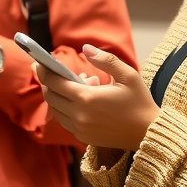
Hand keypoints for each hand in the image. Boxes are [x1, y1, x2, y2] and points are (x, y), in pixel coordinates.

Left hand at [35, 44, 159, 150]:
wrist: (149, 135)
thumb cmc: (140, 102)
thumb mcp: (128, 75)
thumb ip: (105, 60)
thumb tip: (85, 49)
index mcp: (87, 98)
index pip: (54, 83)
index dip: (43, 71)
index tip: (37, 61)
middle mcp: (79, 116)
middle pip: (51, 96)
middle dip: (47, 82)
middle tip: (50, 70)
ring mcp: (80, 129)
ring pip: (56, 109)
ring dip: (58, 95)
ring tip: (79, 83)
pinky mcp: (84, 138)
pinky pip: (65, 120)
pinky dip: (65, 108)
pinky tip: (82, 99)